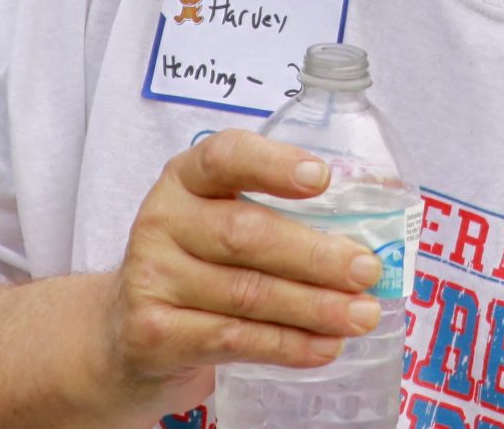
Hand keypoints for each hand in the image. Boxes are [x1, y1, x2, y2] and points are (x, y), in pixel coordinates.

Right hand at [99, 130, 387, 411]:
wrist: (128, 333)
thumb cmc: (199, 266)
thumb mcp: (222, 222)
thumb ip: (280, 213)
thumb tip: (375, 224)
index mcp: (186, 178)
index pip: (225, 156)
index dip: (274, 165)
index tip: (323, 178)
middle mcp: (162, 220)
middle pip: (245, 234)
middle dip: (315, 255)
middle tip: (367, 270)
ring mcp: (151, 277)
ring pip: (246, 293)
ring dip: (313, 307)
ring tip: (361, 315)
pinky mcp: (153, 333)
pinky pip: (232, 339)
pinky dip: (285, 345)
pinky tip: (323, 346)